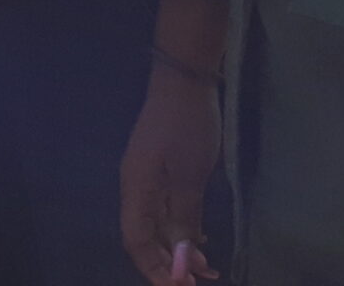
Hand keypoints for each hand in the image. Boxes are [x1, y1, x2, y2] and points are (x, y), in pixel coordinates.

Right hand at [119, 65, 219, 284]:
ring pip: (160, 224)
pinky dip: (183, 226)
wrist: (187, 77)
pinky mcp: (163, 168)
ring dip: (179, 247)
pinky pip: (168, 208)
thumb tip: (180, 260)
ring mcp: (149, 177)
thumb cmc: (187, 125)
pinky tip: (200, 238)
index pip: (137, 242)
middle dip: (169, 263)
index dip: (155, 269)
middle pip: (146, 237)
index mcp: (136, 190)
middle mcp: (137, 187)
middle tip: (197, 282)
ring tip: (207, 267)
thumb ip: (183, 217)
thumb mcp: (190, 174)